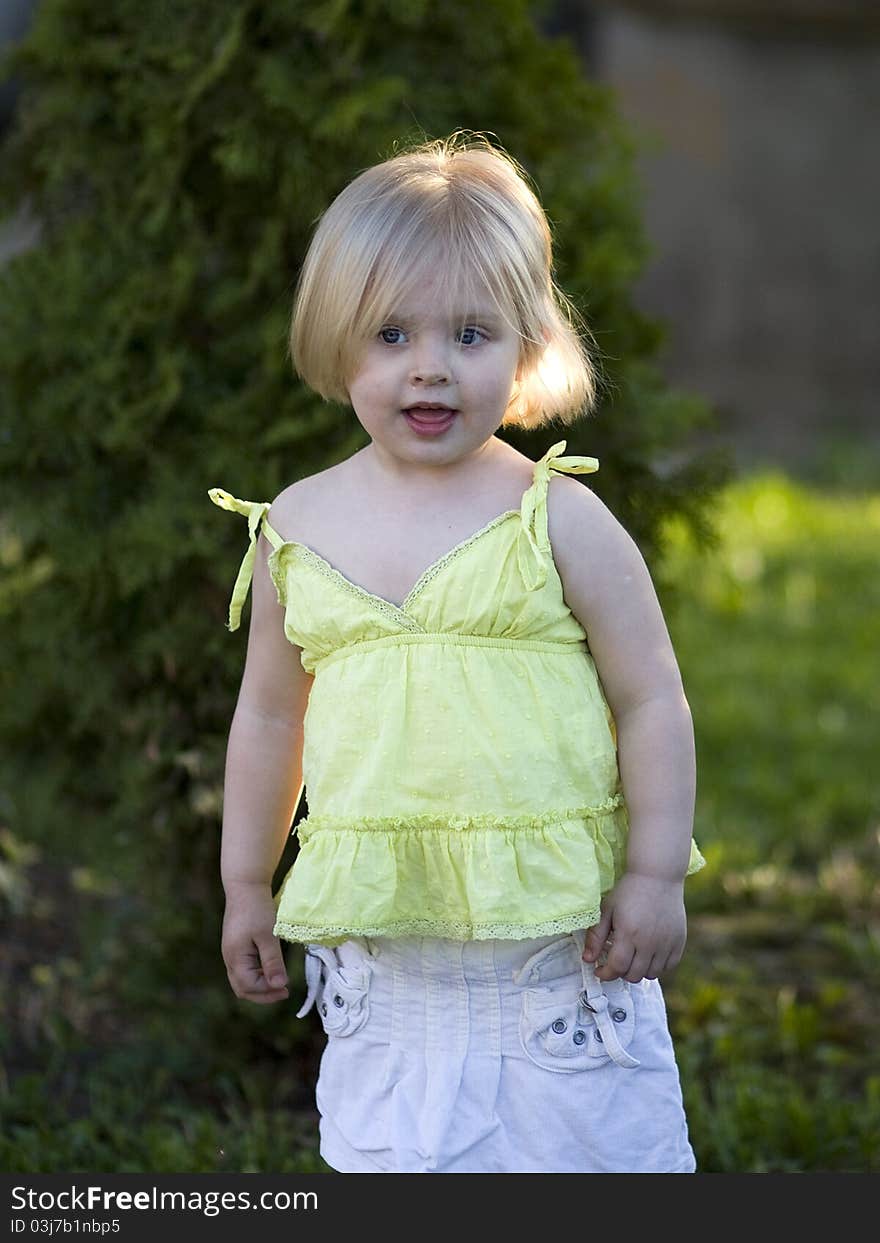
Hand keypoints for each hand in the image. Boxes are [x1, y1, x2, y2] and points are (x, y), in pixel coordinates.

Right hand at [222, 881, 289, 1003]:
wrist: (245, 887)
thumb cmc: (257, 908)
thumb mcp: (268, 935)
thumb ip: (272, 961)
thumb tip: (279, 985)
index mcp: (235, 957)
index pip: (249, 986)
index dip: (268, 991)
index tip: (286, 988)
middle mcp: (229, 959)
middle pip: (242, 988)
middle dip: (263, 995)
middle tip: (284, 992)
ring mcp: (231, 954)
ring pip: (242, 981)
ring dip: (260, 986)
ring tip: (279, 984)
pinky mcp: (236, 948)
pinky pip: (243, 970)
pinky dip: (256, 976)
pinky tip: (270, 971)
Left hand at [582, 872, 686, 982]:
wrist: (658, 876)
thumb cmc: (629, 891)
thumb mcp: (607, 910)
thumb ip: (596, 937)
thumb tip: (587, 959)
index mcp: (629, 933)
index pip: (617, 968)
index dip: (605, 974)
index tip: (599, 970)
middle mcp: (649, 942)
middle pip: (633, 975)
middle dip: (620, 972)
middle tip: (616, 961)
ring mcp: (666, 943)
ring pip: (651, 974)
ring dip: (638, 970)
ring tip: (632, 957)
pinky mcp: (679, 941)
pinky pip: (669, 966)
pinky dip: (657, 966)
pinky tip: (649, 955)